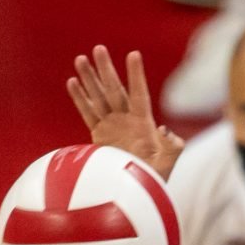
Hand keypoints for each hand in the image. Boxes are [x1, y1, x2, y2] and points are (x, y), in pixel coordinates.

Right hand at [68, 45, 183, 179]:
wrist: (135, 195)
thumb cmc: (153, 180)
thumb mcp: (167, 164)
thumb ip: (172, 147)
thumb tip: (168, 132)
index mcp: (143, 123)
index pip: (139, 94)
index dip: (136, 75)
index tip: (133, 54)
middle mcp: (126, 120)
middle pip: (114, 90)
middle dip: (106, 70)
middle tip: (98, 48)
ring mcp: (112, 126)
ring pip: (98, 98)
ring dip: (89, 79)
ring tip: (80, 59)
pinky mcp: (99, 136)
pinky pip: (87, 114)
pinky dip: (80, 99)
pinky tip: (72, 82)